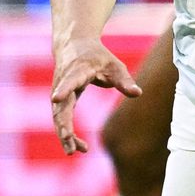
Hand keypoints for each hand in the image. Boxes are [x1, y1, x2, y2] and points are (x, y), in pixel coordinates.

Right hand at [51, 38, 141, 154]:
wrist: (74, 45)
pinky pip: (60, 119)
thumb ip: (124, 80)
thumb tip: (138, 93)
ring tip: (77, 150)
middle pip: (60, 106)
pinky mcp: (59, 100)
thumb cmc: (98, 56)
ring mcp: (58, 91)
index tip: (56, 97)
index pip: (70, 80)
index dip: (64, 88)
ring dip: (65, 134)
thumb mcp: (114, 65)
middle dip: (64, 126)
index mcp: (78, 69)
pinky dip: (67, 132)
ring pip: (58, 116)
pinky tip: (79, 146)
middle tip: (70, 145)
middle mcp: (63, 82)